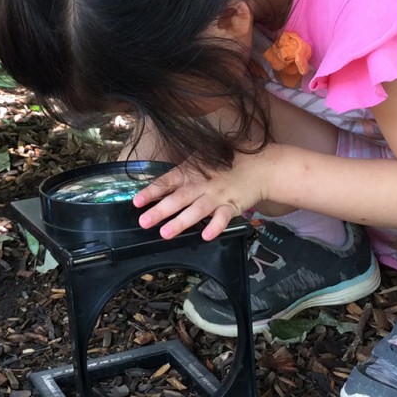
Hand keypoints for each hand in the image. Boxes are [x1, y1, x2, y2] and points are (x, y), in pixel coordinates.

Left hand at [133, 147, 281, 240]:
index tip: (136, 201)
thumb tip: (162, 184)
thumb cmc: (227, 162)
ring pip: (196, 210)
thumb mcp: (202, 160)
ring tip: (165, 233)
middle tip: (144, 222)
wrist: (259, 166)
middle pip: (178, 198)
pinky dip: (215, 227)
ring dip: (181, 222)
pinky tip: (205, 236)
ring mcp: (217, 196)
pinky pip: (223, 218)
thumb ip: (184, 171)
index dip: (152, 192)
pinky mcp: (232, 206)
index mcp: (191, 172)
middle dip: (160, 210)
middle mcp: (201, 185)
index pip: (167, 182)